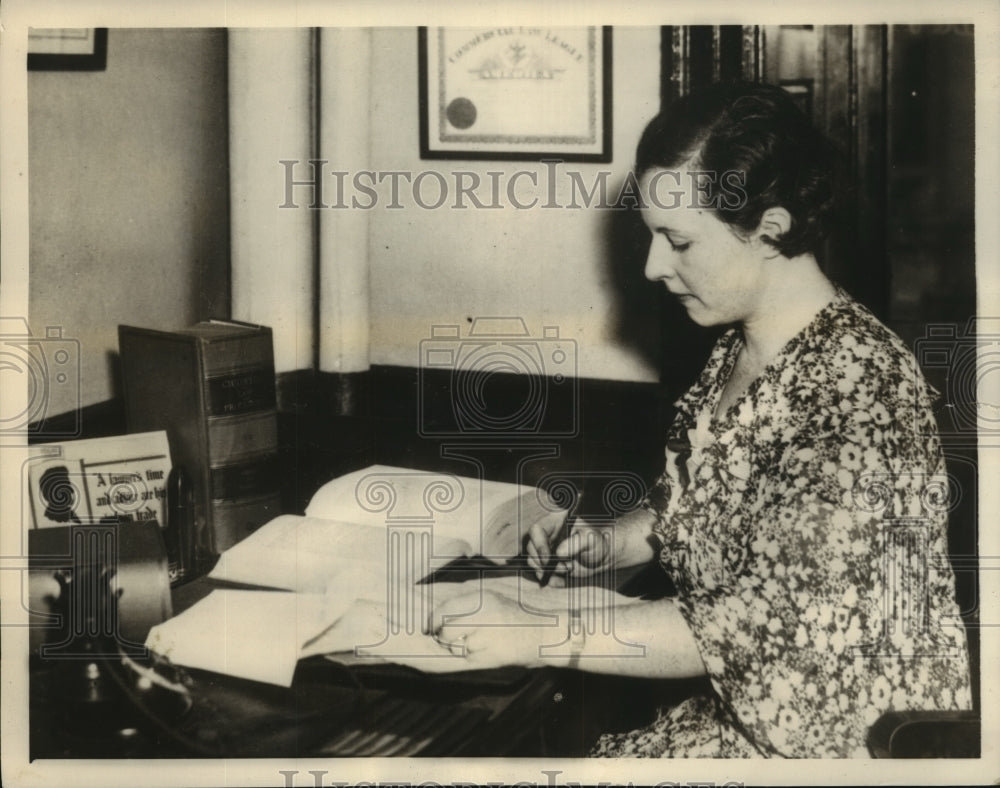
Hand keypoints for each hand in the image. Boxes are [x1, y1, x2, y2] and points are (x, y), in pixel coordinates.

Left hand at [428, 590, 558, 669]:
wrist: (540, 634)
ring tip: (473, 644)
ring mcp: (487, 636)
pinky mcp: (492, 654)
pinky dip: (470, 657)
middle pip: (446, 631)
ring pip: (455, 647)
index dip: (433, 621)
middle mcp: (483, 615)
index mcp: (481, 599)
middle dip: (444, 638)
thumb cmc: (511, 618)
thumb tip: (436, 619)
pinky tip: (483, 651)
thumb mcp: (491, 601)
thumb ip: (465, 607)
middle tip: (449, 639)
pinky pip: (468, 658)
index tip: (429, 628)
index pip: (445, 609)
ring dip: (458, 648)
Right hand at [525, 513, 614, 586]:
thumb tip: (559, 553)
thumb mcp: (591, 539)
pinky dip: (551, 579)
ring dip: (547, 571)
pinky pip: (541, 573)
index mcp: (554, 523)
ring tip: (568, 569)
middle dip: (545, 562)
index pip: (536, 530)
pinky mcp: (548, 564)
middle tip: (566, 567)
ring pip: (532, 561)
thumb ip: (577, 543)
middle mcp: (546, 536)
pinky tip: (565, 578)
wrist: (601, 557)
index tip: (549, 559)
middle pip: (530, 548)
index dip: (539, 545)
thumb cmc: (597, 543)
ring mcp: (545, 550)